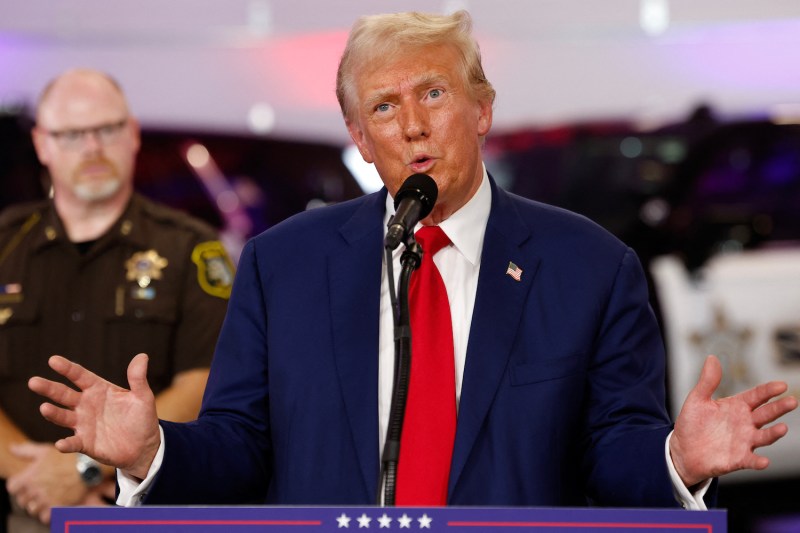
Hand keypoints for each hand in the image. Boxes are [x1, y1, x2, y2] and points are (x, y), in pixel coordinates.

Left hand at [6, 443, 87, 524]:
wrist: (88, 468)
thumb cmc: (66, 458)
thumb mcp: (45, 451)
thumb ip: (26, 451)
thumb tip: (12, 448)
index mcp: (29, 477)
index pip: (13, 487)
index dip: (19, 484)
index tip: (27, 482)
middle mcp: (35, 490)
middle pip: (22, 500)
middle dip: (29, 495)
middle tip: (39, 489)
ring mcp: (45, 500)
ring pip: (32, 509)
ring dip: (38, 505)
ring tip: (47, 496)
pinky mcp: (56, 507)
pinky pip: (44, 517)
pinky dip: (48, 513)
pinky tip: (54, 503)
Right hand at [28, 353, 161, 479]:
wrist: (144, 446)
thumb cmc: (141, 418)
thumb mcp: (143, 397)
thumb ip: (138, 378)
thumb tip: (142, 356)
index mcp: (98, 389)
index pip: (80, 376)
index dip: (67, 368)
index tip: (53, 360)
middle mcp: (86, 405)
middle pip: (64, 394)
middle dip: (49, 388)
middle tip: (33, 382)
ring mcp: (83, 424)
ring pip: (63, 417)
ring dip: (53, 413)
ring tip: (44, 408)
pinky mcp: (85, 443)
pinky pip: (73, 443)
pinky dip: (66, 444)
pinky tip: (61, 444)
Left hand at [670, 355, 797, 486]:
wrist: (683, 450)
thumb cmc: (692, 423)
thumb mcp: (697, 399)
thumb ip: (707, 381)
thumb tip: (712, 358)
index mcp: (737, 406)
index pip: (757, 396)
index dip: (769, 390)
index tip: (781, 385)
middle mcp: (745, 423)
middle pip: (766, 414)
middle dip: (779, 408)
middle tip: (792, 401)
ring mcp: (744, 441)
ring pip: (764, 436)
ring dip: (774, 433)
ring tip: (782, 428)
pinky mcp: (738, 459)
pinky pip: (751, 460)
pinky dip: (758, 461)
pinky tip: (763, 461)